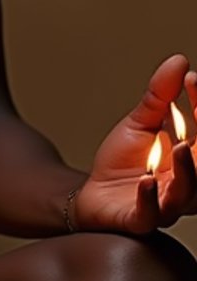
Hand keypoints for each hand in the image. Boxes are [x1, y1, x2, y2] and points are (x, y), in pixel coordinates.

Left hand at [76, 54, 196, 233]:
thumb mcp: (141, 123)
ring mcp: (165, 204)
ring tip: (178, 146)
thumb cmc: (125, 163)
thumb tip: (179, 60)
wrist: (93, 195)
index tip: (192, 79)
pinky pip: (151, 215)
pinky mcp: (139, 220)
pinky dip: (151, 200)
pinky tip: (147, 182)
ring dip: (187, 171)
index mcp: (193, 160)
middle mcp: (187, 184)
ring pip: (187, 194)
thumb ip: (160, 96)